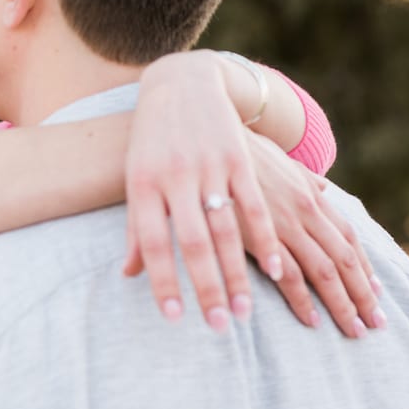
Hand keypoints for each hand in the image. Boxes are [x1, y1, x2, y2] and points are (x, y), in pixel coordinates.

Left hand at [122, 52, 283, 330]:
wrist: (180, 84)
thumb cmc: (152, 141)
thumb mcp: (136, 178)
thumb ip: (137, 227)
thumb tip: (130, 274)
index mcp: (143, 184)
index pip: (150, 241)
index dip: (161, 280)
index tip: (175, 317)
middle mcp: (175, 176)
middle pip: (191, 241)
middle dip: (205, 287)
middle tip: (217, 325)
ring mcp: (208, 165)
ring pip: (225, 229)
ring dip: (237, 273)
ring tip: (242, 311)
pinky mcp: (238, 158)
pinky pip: (254, 204)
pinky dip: (265, 238)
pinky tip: (277, 269)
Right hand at [243, 131, 384, 336]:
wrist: (212, 138)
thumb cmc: (244, 150)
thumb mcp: (282, 160)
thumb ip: (304, 176)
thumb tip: (323, 185)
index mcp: (312, 196)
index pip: (348, 238)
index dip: (365, 267)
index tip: (375, 292)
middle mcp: (306, 212)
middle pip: (344, 261)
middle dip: (363, 295)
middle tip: (377, 324)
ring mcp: (285, 225)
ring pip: (325, 272)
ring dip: (342, 304)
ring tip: (354, 330)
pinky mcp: (261, 237)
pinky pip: (289, 276)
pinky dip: (303, 300)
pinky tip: (312, 319)